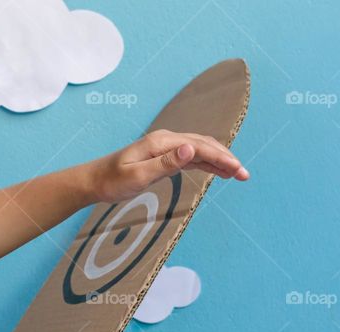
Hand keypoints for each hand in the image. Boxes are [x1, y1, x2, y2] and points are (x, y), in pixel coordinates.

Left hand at [86, 129, 249, 202]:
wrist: (93, 181)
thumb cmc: (112, 181)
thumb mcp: (137, 176)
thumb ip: (165, 164)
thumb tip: (191, 149)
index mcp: (161, 143)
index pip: (199, 147)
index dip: (221, 158)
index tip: (238, 170)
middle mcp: (165, 141)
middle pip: (204, 145)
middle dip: (226, 158)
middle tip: (245, 175)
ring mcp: (165, 148)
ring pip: (200, 150)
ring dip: (219, 161)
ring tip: (238, 174)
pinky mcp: (163, 157)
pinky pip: (190, 157)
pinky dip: (207, 163)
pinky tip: (218, 171)